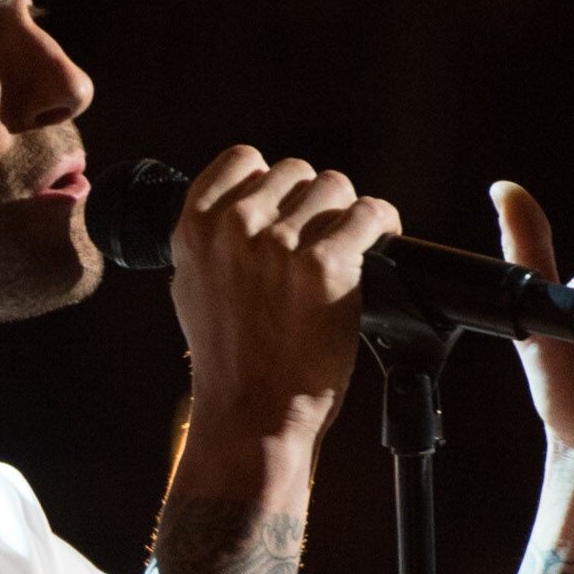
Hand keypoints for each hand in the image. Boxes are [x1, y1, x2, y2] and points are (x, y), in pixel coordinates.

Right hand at [168, 146, 403, 452]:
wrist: (253, 413)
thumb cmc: (228, 358)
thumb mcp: (192, 286)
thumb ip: (212, 240)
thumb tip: (241, 206)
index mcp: (194, 226)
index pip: (243, 160)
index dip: (271, 185)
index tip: (284, 213)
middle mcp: (234, 228)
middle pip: (296, 172)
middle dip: (312, 205)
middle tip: (317, 247)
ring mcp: (279, 245)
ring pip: (335, 188)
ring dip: (346, 216)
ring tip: (346, 253)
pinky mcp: (325, 267)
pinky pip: (369, 214)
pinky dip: (380, 227)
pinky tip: (376, 251)